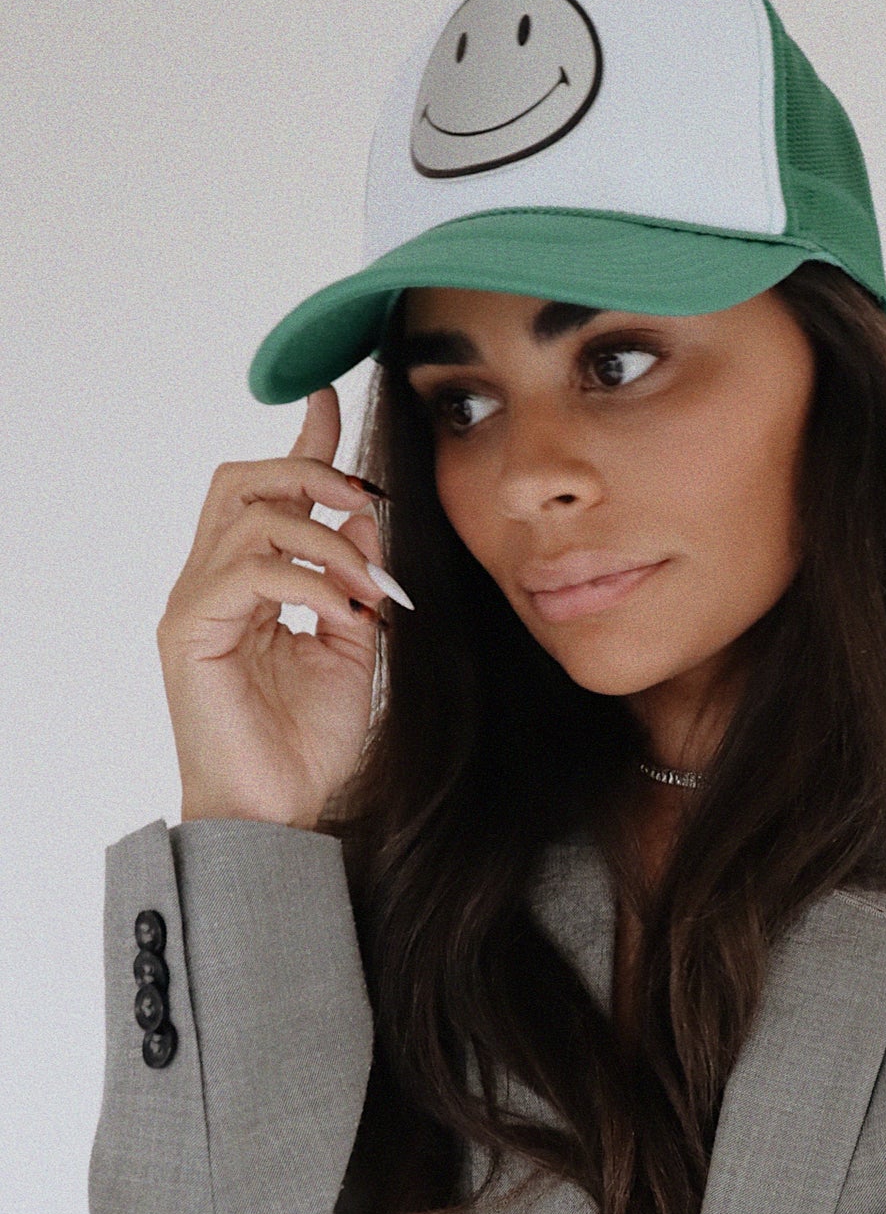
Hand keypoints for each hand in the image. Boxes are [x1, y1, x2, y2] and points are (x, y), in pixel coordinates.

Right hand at [157, 387, 409, 829]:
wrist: (280, 814)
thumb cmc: (310, 743)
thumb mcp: (352, 643)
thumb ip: (354, 579)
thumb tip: (368, 516)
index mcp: (246, 582)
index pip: (267, 492)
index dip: (301, 442)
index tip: (331, 399)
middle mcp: (210, 583)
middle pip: (243, 480)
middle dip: (311, 472)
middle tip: (369, 501)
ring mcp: (194, 605)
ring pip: (251, 516)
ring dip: (327, 542)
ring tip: (368, 590)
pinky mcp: (190, 632)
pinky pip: (249, 571)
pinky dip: (308, 582)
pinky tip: (343, 615)